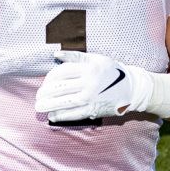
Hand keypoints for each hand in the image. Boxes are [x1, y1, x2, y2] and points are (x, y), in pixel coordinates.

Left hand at [34, 50, 153, 121]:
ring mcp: (91, 97)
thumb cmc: (112, 72)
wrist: (132, 88)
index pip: (61, 72)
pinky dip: (61, 115)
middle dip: (45, 93)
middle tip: (38, 97)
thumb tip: (56, 55)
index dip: (49, 78)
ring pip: (64, 101)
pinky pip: (74, 114)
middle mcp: (89, 82)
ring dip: (49, 105)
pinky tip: (53, 116)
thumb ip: (75, 56)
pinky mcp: (93, 109)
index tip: (45, 83)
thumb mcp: (96, 59)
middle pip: (59, 88)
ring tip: (39, 107)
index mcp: (88, 67)